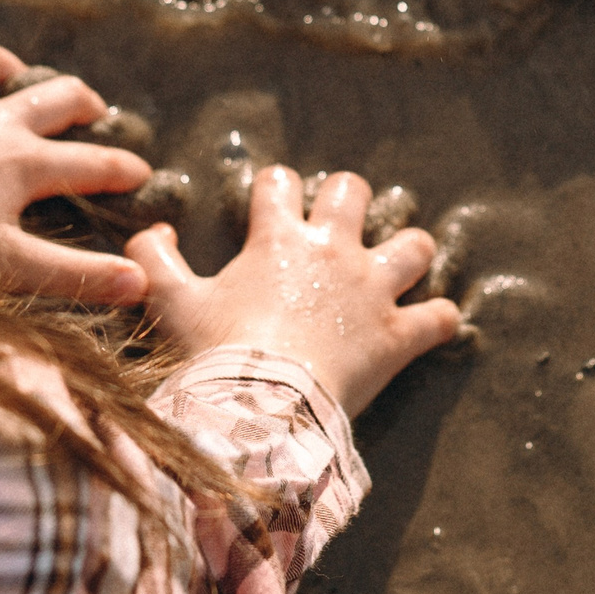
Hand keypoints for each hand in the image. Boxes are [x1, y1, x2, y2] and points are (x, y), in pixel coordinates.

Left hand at [0, 38, 152, 303]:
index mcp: (22, 163)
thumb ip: (75, 273)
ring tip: (15, 82)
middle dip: (84, 103)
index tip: (144, 176)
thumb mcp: (7, 268)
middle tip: (93, 115)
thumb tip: (139, 281)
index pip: (92, 163)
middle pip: (56, 95)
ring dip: (8, 67)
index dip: (125, 170)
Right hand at [124, 165, 461, 415]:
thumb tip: (156, 231)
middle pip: (353, 192)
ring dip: (408, 252)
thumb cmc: (213, 353)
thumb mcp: (168, 303)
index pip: (281, 183)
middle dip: (346, 200)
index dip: (276, 189)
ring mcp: (373, 291)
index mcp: (278, 238)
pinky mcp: (398, 335)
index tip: (272, 204)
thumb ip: (153, 260)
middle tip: (336, 226)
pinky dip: (440, 320)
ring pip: (414, 244)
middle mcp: (333, 252)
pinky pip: (440, 317)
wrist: (258, 410)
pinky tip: (435, 323)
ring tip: (398, 265)